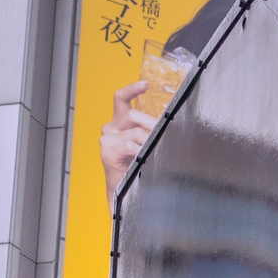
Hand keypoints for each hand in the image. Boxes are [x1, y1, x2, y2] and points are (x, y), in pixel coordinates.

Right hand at [101, 81, 156, 207]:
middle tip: (166, 136)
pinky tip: (145, 157)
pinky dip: (140, 150)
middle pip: (133, 114)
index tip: (145, 84)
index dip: (132, 89)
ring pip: (135, 131)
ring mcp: (107, 139)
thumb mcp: (146, 144)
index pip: (121, 99)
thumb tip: (171, 123)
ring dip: (149, 141)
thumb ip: (152, 131)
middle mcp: (111, 128)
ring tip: (157, 151)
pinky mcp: (107, 151)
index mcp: (119, 123)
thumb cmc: (139, 167)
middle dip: (152, 124)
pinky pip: (129, 145)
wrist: (126, 193)